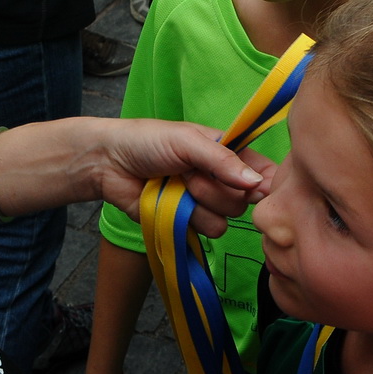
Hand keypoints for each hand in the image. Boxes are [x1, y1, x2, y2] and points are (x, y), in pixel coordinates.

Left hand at [77, 119, 267, 236]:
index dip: (264, 182)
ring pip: (225, 220)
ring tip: (177, 187)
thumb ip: (223, 160)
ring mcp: (203, 204)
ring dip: (200, 205)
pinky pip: (204, 233)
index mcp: (226, 154)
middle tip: (190, 175)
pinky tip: (170, 205)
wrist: (108, 163)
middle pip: (243, 201)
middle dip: (216, 190)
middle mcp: (219, 180)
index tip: (257, 188)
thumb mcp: (187, 141)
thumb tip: (257, 183)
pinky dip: (188, 220)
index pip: (261, 170)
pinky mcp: (186, 223)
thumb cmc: (147, 141)